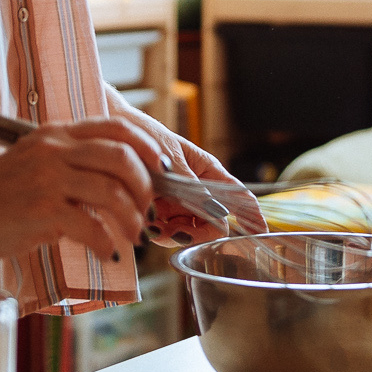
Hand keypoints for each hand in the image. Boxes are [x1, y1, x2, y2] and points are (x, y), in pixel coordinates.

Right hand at [0, 114, 162, 261]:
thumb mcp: (33, 160)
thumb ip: (69, 162)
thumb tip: (116, 181)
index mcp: (56, 134)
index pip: (115, 126)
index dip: (147, 146)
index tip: (160, 169)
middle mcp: (54, 150)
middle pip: (122, 157)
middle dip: (146, 186)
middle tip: (146, 209)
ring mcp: (47, 179)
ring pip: (113, 191)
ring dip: (132, 218)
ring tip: (131, 235)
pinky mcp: (40, 211)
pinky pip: (92, 226)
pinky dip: (108, 244)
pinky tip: (108, 254)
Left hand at [106, 87, 261, 243]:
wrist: (111, 138)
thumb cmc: (145, 137)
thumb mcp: (171, 160)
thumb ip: (192, 187)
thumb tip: (217, 212)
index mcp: (208, 171)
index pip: (239, 196)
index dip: (252, 216)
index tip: (261, 233)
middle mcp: (197, 191)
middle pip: (213, 223)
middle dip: (198, 232)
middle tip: (178, 230)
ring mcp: (178, 203)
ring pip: (189, 232)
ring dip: (174, 234)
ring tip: (155, 222)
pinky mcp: (158, 212)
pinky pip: (166, 232)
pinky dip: (157, 232)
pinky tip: (146, 222)